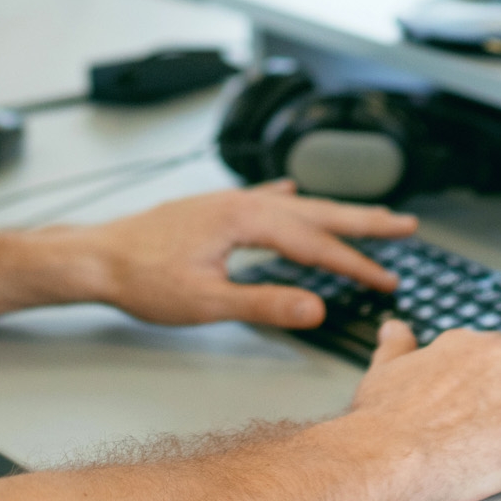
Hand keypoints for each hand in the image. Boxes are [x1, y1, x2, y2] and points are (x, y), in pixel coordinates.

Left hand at [34, 180, 412, 327]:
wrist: (95, 258)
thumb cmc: (141, 278)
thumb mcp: (207, 302)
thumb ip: (266, 303)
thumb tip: (316, 309)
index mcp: (245, 219)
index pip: (316, 244)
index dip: (356, 265)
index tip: (388, 280)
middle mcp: (240, 203)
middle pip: (316, 212)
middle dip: (364, 222)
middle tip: (406, 226)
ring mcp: (226, 203)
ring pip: (294, 207)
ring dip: (332, 212)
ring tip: (367, 215)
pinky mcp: (211, 211)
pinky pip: (262, 200)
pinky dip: (286, 200)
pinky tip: (293, 192)